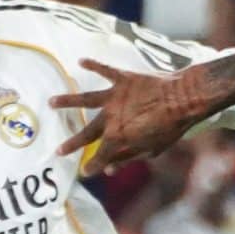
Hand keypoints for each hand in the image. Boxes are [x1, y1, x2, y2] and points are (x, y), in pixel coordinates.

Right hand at [51, 57, 213, 174]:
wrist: (183, 99)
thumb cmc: (171, 127)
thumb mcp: (151, 150)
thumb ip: (128, 158)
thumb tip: (111, 170)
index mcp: (118, 138)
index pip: (100, 157)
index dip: (92, 166)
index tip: (85, 172)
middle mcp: (110, 118)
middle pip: (87, 133)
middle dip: (73, 143)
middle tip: (58, 150)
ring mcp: (114, 97)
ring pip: (85, 99)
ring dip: (67, 101)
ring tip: (51, 102)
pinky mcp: (122, 79)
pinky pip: (104, 70)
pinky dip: (92, 65)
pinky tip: (81, 61)